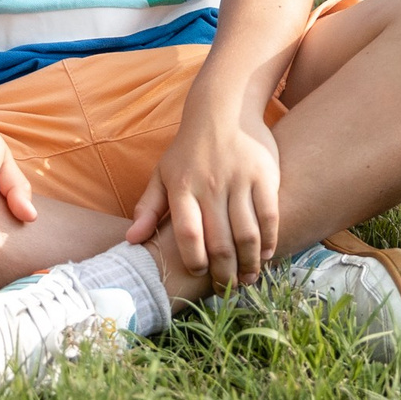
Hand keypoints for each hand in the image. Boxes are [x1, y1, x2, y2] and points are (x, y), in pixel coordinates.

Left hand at [126, 111, 281, 292]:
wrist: (223, 110)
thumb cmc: (188, 151)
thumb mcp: (162, 174)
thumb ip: (148, 208)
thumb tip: (131, 241)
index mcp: (182, 188)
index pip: (188, 235)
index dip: (194, 261)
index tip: (198, 273)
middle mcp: (210, 185)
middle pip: (220, 243)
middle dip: (225, 274)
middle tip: (227, 289)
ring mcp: (239, 180)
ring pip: (247, 235)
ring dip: (249, 263)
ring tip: (247, 278)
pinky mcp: (264, 176)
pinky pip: (269, 216)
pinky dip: (269, 241)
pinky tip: (266, 254)